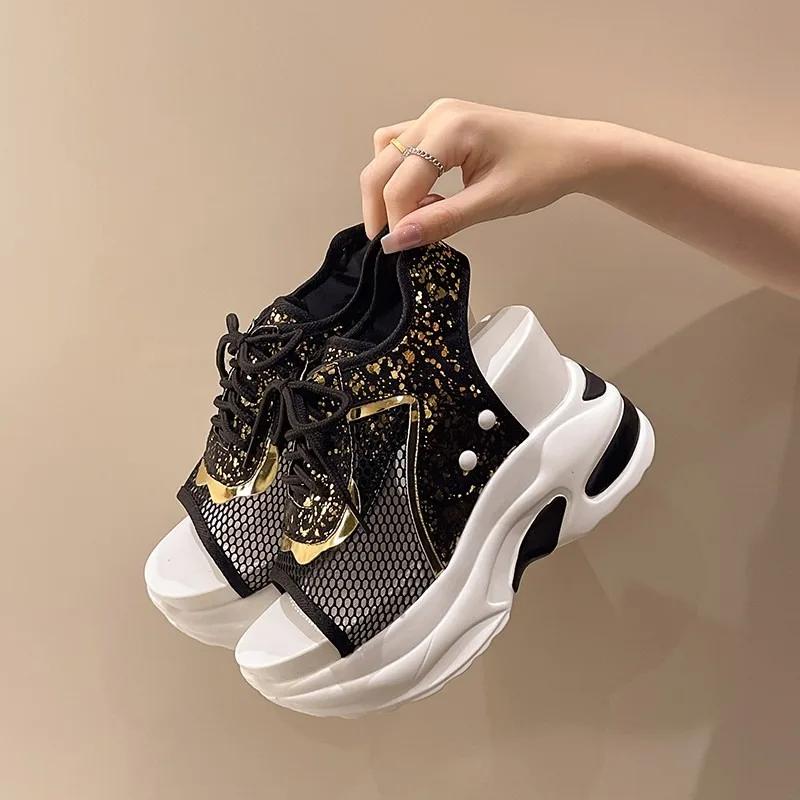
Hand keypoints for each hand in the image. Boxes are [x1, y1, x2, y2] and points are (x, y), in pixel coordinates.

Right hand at [360, 99, 610, 252]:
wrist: (573, 151)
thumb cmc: (542, 172)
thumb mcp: (491, 203)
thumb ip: (440, 221)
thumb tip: (396, 242)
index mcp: (449, 128)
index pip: (399, 183)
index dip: (395, 221)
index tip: (398, 252)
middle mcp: (436, 115)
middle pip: (382, 164)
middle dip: (380, 207)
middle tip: (390, 243)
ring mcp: (437, 116)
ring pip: (386, 153)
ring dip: (387, 188)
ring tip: (409, 220)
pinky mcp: (442, 125)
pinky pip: (403, 148)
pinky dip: (401, 175)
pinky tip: (424, 199)